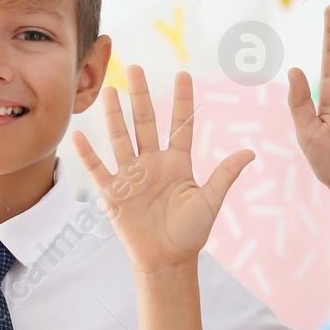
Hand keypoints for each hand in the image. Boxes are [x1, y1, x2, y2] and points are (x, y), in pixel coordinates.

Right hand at [72, 67, 253, 274]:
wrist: (167, 260)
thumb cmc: (190, 233)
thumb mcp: (210, 201)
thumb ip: (225, 175)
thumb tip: (250, 152)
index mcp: (178, 163)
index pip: (180, 124)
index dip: (182, 100)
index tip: (183, 74)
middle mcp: (153, 164)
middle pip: (145, 123)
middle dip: (141, 96)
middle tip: (136, 69)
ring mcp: (132, 176)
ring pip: (121, 139)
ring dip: (114, 116)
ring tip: (109, 91)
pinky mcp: (114, 193)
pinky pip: (99, 170)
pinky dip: (88, 154)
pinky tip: (79, 135)